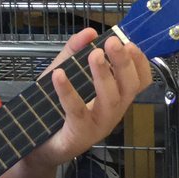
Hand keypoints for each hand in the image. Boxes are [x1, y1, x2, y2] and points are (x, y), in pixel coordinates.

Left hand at [30, 28, 151, 167]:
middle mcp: (113, 111)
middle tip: (114, 42)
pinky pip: (77, 111)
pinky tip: (59, 75)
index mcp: (116, 97)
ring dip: (103, 75)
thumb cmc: (56, 109)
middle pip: (129, 87)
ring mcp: (98, 125)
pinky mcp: (79, 135)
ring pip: (109, 100)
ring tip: (95, 55)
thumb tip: (90, 31)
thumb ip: (75, 52)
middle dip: (123, 63)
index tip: (131, 43)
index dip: (140, 62)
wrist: (38, 146)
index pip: (140, 81)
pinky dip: (68, 91)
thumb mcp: (66, 74)